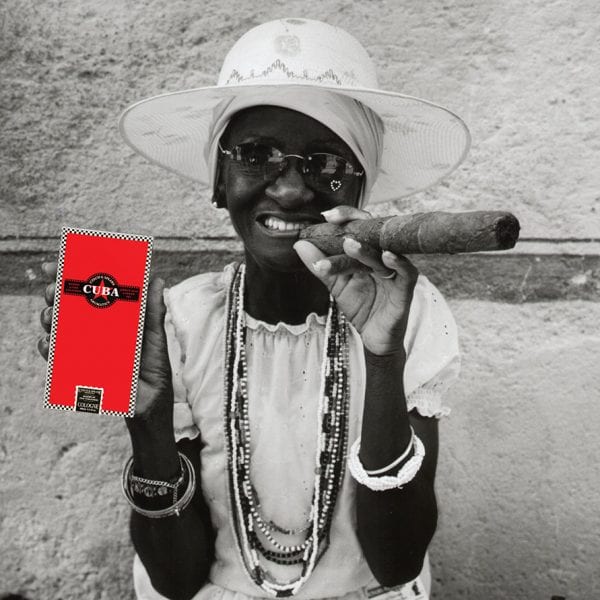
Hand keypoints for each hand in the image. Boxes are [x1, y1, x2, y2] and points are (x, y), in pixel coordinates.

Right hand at [37, 262, 173, 429]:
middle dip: (56, 294)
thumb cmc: (154, 368)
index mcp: (113, 317)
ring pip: (58, 327)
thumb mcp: (154, 337)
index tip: (59, 264)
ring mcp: (85, 347)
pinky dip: (48, 349)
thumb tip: (157, 280)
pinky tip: (48, 343)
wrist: (150, 402)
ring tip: (51, 315)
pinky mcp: (79, 368)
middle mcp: (96, 329)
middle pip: (68, 306)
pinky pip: (56, 357)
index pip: (89, 291)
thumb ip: (152, 311)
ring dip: (49, 318)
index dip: (73, 276)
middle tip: (53, 290)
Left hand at [294, 206, 417, 355]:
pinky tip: (385, 256)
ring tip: (348, 243)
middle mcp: (381, 257)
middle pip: (371, 233)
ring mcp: (394, 271)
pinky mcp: (406, 287)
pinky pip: (406, 271)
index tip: (326, 216)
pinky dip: (398, 262)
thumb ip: (320, 266)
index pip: (358, 227)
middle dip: (353, 224)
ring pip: (381, 253)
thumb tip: (299, 245)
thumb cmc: (361, 307)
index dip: (345, 217)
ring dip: (365, 248)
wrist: (374, 338)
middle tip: (333, 221)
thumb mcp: (336, 285)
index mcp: (366, 252)